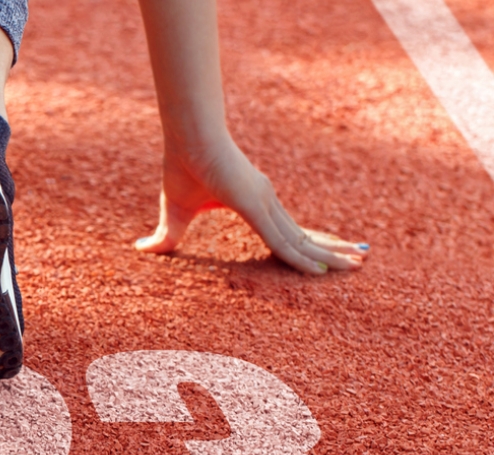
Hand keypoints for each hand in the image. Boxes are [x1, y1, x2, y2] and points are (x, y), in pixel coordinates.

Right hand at [135, 140, 368, 273]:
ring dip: (330, 255)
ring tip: (359, 265)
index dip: (306, 244)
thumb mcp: (175, 212)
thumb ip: (168, 236)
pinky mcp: (256, 205)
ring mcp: (265, 203)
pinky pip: (282, 241)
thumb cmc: (182, 166)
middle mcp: (267, 202)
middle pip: (303, 234)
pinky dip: (302, 258)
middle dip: (331, 249)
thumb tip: (141, 249)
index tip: (328, 255)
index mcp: (253, 201)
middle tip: (358, 261)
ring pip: (301, 240)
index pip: (285, 230)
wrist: (187, 138)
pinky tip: (321, 271)